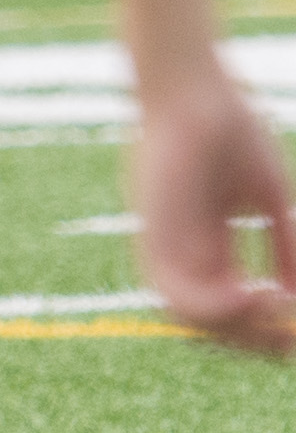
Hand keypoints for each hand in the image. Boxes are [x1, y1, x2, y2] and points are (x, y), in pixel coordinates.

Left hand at [123, 77, 295, 358]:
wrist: (192, 90)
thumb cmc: (230, 131)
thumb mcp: (266, 197)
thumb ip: (283, 245)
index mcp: (204, 246)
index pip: (229, 307)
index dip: (263, 328)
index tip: (294, 335)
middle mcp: (179, 253)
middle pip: (210, 324)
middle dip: (254, 341)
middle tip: (290, 343)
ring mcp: (162, 245)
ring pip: (189, 319)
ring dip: (238, 331)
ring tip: (277, 318)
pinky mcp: (151, 234)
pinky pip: (173, 292)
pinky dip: (216, 309)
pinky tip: (256, 299)